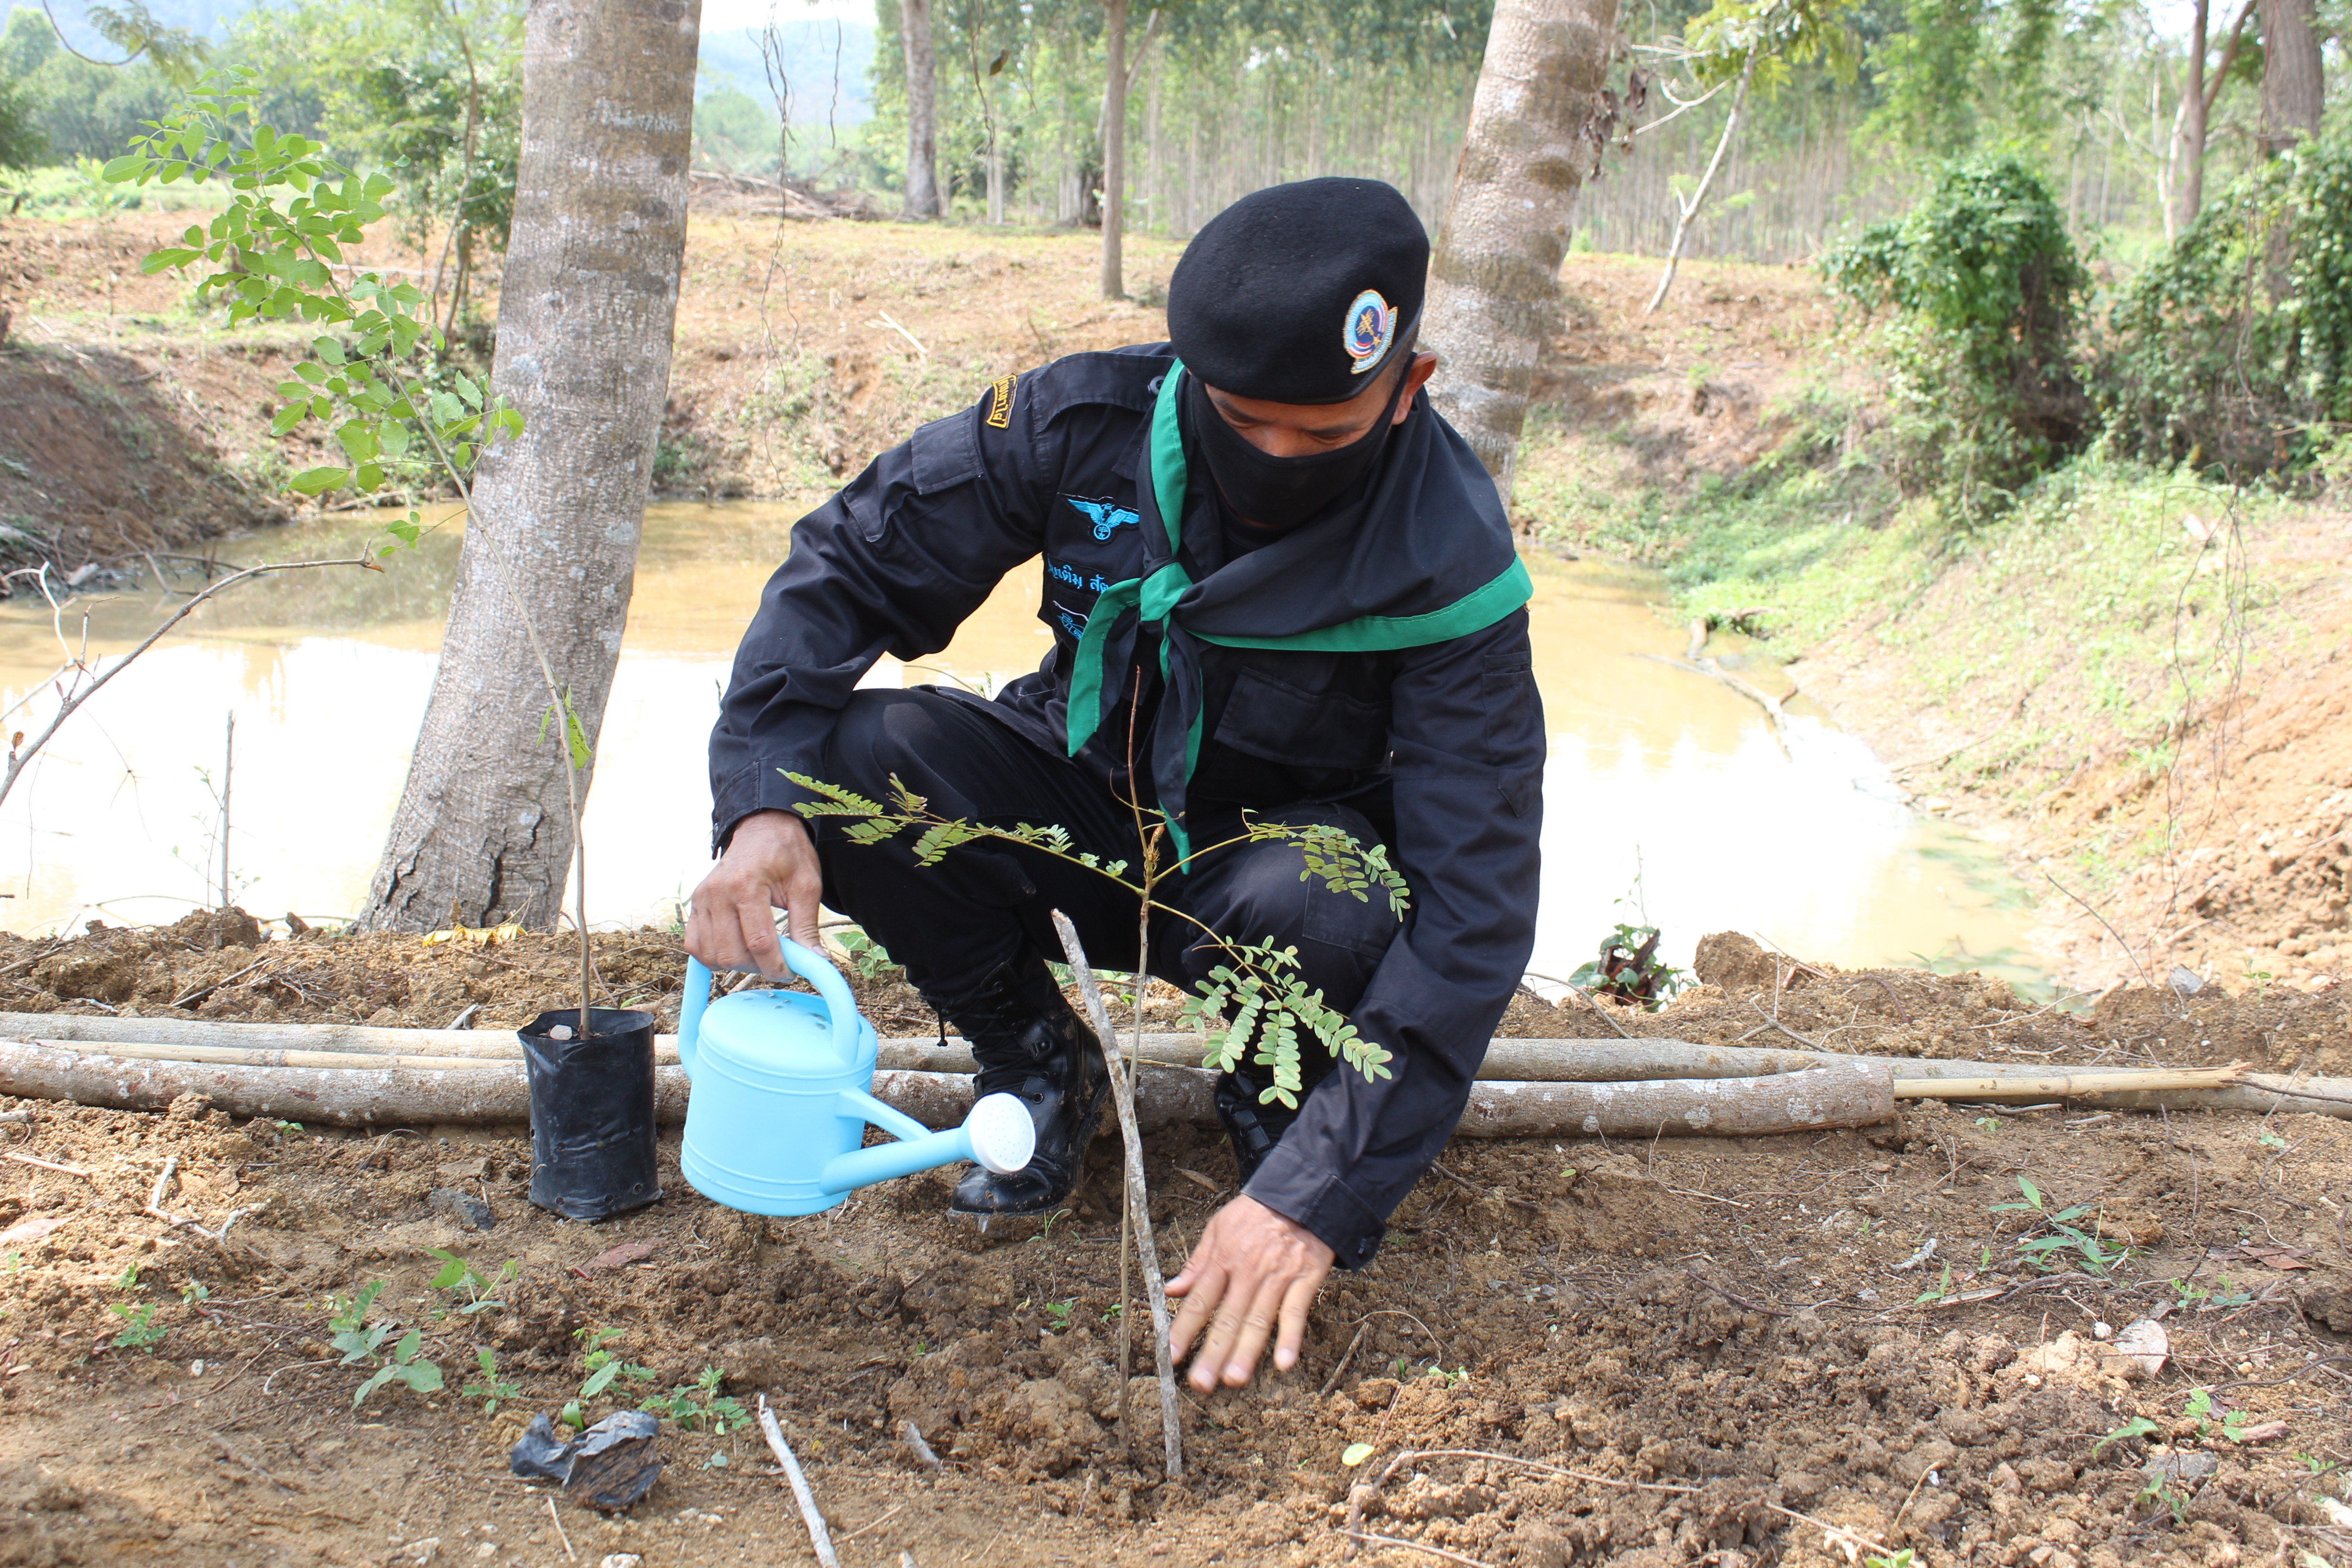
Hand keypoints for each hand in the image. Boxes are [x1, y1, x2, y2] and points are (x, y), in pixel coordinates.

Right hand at [684, 810, 821, 979]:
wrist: (762, 829)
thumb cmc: (786, 854)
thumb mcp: (806, 885)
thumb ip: (807, 926)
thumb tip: (817, 962)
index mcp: (747, 885)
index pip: (759, 942)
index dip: (776, 966)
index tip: (790, 973)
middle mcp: (718, 893)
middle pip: (731, 953)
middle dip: (757, 968)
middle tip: (775, 962)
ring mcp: (702, 899)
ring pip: (710, 955)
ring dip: (735, 964)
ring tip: (757, 954)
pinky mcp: (694, 904)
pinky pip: (693, 945)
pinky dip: (712, 956)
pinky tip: (734, 948)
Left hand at [1165, 1195, 1334, 1390]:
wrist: (1301, 1193)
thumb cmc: (1255, 1213)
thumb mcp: (1218, 1228)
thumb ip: (1196, 1263)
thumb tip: (1170, 1290)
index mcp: (1223, 1258)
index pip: (1199, 1300)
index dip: (1184, 1329)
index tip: (1171, 1356)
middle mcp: (1247, 1271)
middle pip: (1227, 1317)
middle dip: (1212, 1352)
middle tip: (1200, 1383)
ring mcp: (1276, 1276)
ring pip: (1258, 1319)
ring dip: (1246, 1351)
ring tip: (1233, 1379)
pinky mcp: (1304, 1278)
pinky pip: (1296, 1311)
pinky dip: (1290, 1337)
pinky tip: (1283, 1362)